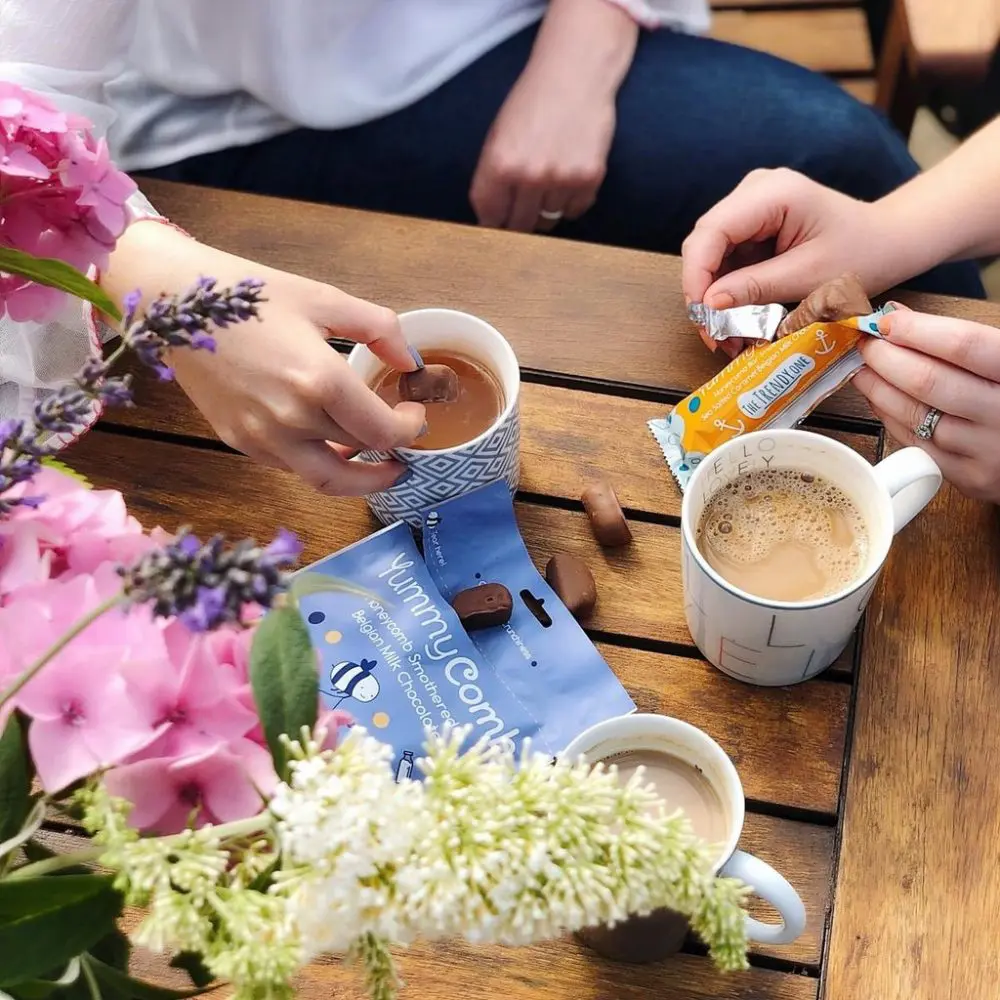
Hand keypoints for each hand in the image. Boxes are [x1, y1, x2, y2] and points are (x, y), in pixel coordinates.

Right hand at [107, 226, 424, 495]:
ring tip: (377, 463)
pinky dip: (319, 464)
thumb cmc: (251, 294)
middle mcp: (292, 420)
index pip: (383, 432)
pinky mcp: (239, 442)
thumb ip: (379, 330)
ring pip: (326, 479)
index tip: (415, 415)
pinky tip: (330, 444)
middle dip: (390, 453)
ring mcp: (262, 438)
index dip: (409, 430)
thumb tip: (410, 363)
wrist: (174, 302)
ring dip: (357, 476)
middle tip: (404, 444)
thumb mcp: (324, 298)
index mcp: (319, 381)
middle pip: (359, 457)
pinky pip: (292, 467)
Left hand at [469, 61, 614, 232]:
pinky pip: (574, 210)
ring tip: (549, 181)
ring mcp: (561, 179)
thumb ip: (491, 177)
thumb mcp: (499, 135)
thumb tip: (491, 219)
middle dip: (519, 221)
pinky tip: (568, 177)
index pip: (489, 216)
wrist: (576, 72)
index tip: (498, 223)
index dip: (493, 222)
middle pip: (519, 225)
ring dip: (546, 209)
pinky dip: (570, 202)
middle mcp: (529, 175)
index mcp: (500, 164)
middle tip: (524, 207)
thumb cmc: (533, 101)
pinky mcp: (588, 178)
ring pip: (548, 220)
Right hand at [681, 169, 899, 356]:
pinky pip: (725, 260)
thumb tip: (709, 304)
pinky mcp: (752, 226)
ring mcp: (750, 206)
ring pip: (710, 256)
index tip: (702, 316)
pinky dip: (728, 293)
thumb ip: (756, 287)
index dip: (697, 276)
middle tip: (716, 336)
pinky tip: (738, 320)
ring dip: (714, 298)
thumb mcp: (810, 277)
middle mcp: (754, 191)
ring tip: (730, 336)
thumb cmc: (863, 253)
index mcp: (772, 193)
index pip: (711, 233)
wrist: (889, 240)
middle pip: (704, 244)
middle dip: (703, 293)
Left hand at [853, 305, 999, 502]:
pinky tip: (880, 400)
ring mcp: (986, 450)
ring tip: (863, 370)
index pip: (962, 346)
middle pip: (929, 382)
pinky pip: (916, 444)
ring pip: (916, 415)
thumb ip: (962, 339)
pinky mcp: (969, 477)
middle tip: (866, 344)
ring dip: (879, 389)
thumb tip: (898, 318)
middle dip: (886, 358)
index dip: (915, 330)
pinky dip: (891, 418)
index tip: (885, 321)